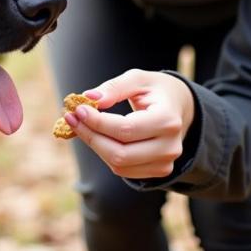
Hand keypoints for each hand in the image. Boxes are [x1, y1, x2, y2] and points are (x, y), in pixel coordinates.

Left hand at [64, 69, 194, 179]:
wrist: (179, 108)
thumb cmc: (155, 90)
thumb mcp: (137, 79)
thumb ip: (114, 87)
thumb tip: (89, 98)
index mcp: (168, 120)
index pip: (126, 129)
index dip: (97, 122)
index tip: (77, 109)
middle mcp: (170, 146)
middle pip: (120, 153)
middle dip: (90, 135)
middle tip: (71, 117)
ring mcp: (165, 163)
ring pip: (119, 165)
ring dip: (94, 145)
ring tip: (79, 125)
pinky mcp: (157, 171)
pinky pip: (123, 170)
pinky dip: (104, 153)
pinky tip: (95, 135)